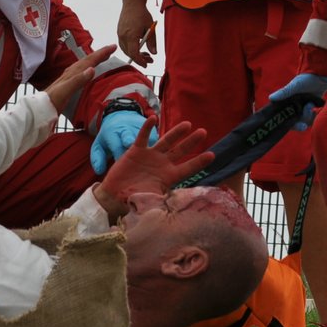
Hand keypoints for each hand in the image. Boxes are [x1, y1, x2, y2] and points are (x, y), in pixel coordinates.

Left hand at [45, 44, 112, 112]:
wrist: (40, 109)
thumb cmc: (52, 101)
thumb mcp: (66, 91)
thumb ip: (78, 80)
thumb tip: (92, 69)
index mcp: (73, 73)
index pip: (90, 60)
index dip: (102, 53)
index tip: (113, 47)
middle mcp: (71, 73)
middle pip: (87, 60)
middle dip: (100, 54)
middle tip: (111, 49)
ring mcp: (68, 78)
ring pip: (84, 65)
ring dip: (94, 60)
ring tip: (102, 58)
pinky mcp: (67, 85)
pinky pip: (81, 72)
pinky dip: (88, 69)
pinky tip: (87, 73)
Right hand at [94, 117, 211, 218]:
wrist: (114, 196)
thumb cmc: (134, 200)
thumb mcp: (153, 201)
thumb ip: (165, 202)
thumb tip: (178, 209)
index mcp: (169, 177)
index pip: (188, 168)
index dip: (199, 162)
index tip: (212, 155)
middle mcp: (162, 164)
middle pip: (180, 151)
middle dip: (191, 142)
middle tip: (203, 132)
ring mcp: (150, 156)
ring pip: (166, 141)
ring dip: (176, 133)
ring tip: (187, 124)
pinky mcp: (136, 151)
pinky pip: (142, 137)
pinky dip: (147, 128)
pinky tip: (153, 118)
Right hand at [116, 5, 156, 66]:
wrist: (132, 3)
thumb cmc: (142, 14)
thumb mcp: (150, 28)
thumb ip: (152, 41)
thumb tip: (154, 53)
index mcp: (131, 35)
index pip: (134, 53)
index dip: (140, 61)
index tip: (146, 64)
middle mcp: (123, 36)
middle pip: (129, 53)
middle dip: (139, 59)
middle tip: (149, 60)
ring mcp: (119, 34)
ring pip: (125, 49)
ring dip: (134, 54)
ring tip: (145, 54)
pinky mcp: (119, 32)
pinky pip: (123, 44)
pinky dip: (130, 48)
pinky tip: (138, 46)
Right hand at [268, 72, 326, 130]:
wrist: (320, 75)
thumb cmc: (305, 79)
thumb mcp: (294, 86)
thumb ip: (284, 92)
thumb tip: (270, 98)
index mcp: (287, 104)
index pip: (286, 119)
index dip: (292, 125)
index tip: (300, 126)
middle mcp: (294, 108)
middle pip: (296, 122)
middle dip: (301, 123)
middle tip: (306, 119)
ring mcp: (303, 108)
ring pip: (305, 120)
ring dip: (309, 116)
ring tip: (311, 104)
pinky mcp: (311, 107)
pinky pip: (313, 117)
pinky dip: (315, 116)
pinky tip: (317, 110)